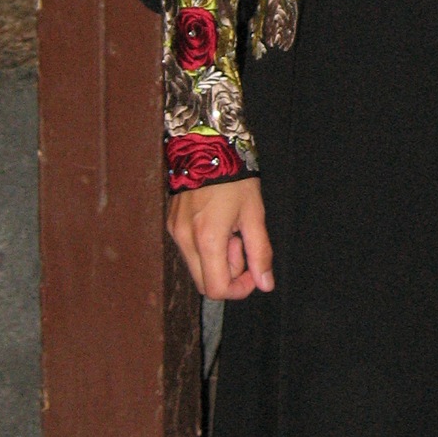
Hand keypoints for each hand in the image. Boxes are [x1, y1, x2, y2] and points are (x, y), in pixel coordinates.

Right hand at [167, 177, 272, 299]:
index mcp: (208, 239)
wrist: (207, 147)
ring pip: (196, 267)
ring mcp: (175, 232)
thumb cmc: (234, 178)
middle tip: (240, 245)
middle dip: (227, 274)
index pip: (216, 289)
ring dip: (217, 260)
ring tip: (230, 231)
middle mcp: (185, 240)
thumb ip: (260, 253)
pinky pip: (189, 251)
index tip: (253, 272)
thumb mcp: (254, 215)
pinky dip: (205, 247)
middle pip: (204, 283)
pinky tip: (217, 224)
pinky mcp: (172, 224)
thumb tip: (266, 284)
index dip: (238, 289)